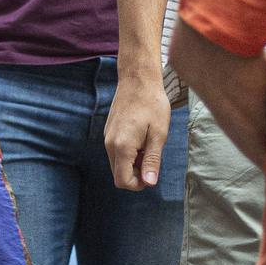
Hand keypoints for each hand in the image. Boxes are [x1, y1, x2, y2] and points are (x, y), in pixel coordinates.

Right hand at [104, 70, 172, 189]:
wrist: (138, 80)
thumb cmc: (152, 105)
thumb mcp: (158, 134)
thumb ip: (152, 160)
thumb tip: (149, 183)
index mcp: (122, 146)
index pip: (123, 181)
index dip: (138, 184)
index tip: (152, 173)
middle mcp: (109, 144)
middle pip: (118, 174)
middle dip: (136, 174)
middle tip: (152, 158)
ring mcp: (107, 137)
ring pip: (117, 163)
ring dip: (133, 163)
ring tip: (148, 145)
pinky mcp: (109, 131)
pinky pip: (116, 151)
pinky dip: (129, 153)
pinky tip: (141, 137)